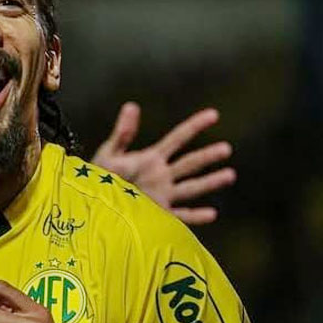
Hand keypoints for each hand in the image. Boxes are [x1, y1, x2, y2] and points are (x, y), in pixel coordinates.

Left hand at [92, 102, 234, 225]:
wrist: (92, 205)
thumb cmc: (98, 178)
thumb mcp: (109, 154)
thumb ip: (122, 133)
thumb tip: (131, 106)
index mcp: (151, 159)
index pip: (178, 139)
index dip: (195, 126)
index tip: (213, 114)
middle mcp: (162, 176)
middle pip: (190, 163)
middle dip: (208, 156)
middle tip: (226, 148)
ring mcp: (163, 196)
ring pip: (191, 188)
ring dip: (210, 182)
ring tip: (230, 174)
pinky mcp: (159, 215)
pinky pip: (181, 216)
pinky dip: (196, 216)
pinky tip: (212, 214)